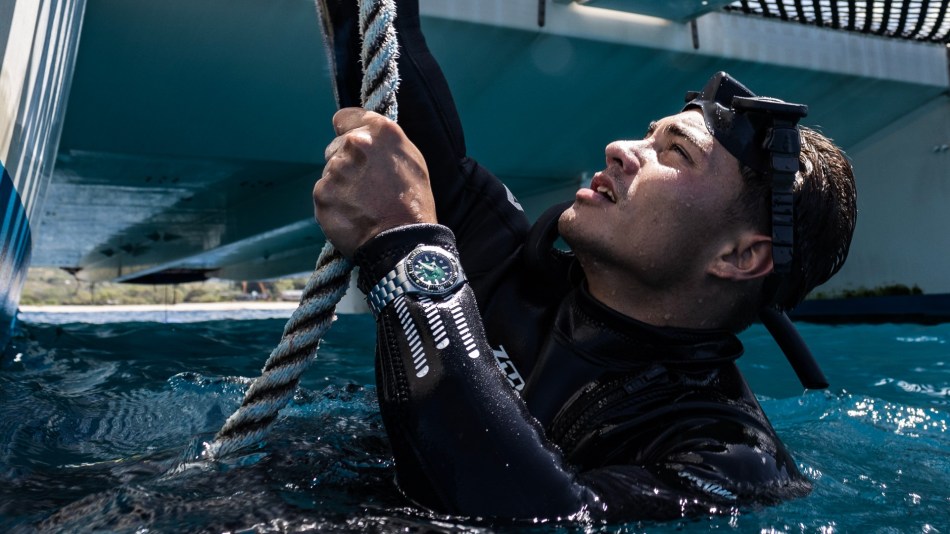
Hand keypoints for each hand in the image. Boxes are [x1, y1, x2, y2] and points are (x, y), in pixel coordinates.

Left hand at [313, 108, 436, 257]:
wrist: (402, 242)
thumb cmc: (413, 204)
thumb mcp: (411, 161)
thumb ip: (384, 143)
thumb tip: (363, 135)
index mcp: (380, 131)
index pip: (344, 117)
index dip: (348, 131)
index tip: (353, 146)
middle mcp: (355, 144)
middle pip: (335, 146)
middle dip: (346, 162)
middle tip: (366, 185)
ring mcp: (335, 169)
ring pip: (330, 172)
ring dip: (341, 184)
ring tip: (363, 203)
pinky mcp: (322, 193)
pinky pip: (324, 193)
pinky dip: (334, 203)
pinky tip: (352, 214)